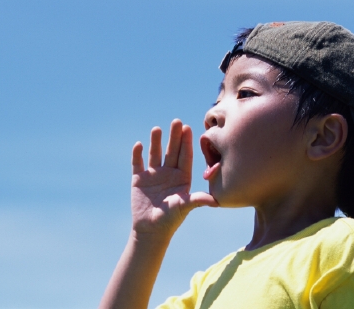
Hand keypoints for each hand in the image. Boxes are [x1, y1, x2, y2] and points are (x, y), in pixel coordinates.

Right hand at [131, 119, 217, 238]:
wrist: (150, 230)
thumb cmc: (170, 220)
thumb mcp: (184, 208)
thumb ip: (197, 200)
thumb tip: (216, 201)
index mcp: (182, 177)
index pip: (185, 156)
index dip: (187, 142)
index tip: (189, 128)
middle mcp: (169, 173)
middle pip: (172, 151)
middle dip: (174, 137)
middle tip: (177, 121)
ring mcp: (153, 175)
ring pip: (155, 154)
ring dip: (156, 142)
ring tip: (157, 129)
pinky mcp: (139, 179)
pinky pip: (138, 163)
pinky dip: (137, 154)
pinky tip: (139, 145)